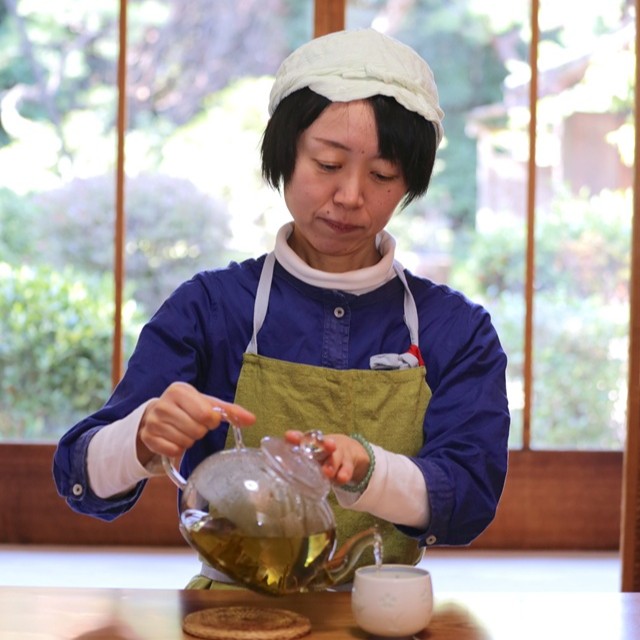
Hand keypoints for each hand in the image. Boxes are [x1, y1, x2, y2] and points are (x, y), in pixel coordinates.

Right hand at [137, 381, 255, 463]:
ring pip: (185, 442)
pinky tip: (174, 439)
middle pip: (197, 430)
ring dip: (189, 440)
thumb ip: (230, 411)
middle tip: (193, 425)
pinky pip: (173, 451)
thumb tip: (252, 419)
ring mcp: (153, 421)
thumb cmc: (187, 407)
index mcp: (179, 390)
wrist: (156, 414)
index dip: (211, 420)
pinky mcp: (148, 438)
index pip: (206, 414)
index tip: (207, 418)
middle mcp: (163, 404)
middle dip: (200, 431)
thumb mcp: (207, 404)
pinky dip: (178, 449)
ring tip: (183, 431)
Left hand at [284, 430, 370, 486]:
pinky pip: (346, 470)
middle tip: (325, 446)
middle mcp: (326, 446)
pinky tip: (342, 478)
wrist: (350, 452)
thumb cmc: (323, 455)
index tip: (288, 436)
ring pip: (336, 457)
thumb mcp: (312, 455)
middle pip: (324, 444)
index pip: (303, 438)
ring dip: (332, 463)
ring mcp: (338, 454)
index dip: (296, 437)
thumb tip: (277, 469)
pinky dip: (344, 474)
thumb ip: (296, 459)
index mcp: (313, 443)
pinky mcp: (348, 465)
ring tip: (328, 472)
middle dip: (324, 445)